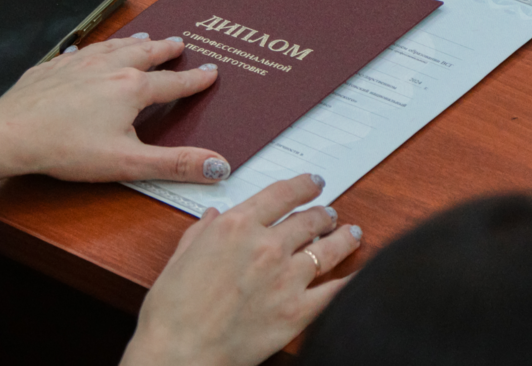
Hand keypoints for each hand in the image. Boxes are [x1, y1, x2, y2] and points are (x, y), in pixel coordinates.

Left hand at [0, 33, 232, 182]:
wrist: (11, 133)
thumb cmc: (67, 149)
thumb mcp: (128, 163)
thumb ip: (175, 163)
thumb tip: (218, 166)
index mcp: (131, 89)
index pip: (173, 83)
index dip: (195, 79)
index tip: (211, 71)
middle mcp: (108, 68)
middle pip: (144, 54)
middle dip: (164, 49)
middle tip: (178, 42)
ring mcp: (78, 65)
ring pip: (113, 46)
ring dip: (133, 42)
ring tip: (144, 37)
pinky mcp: (52, 69)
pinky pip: (80, 52)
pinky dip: (94, 49)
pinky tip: (89, 51)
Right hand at [121, 175, 362, 365]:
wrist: (180, 352)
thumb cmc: (172, 311)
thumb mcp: (179, 258)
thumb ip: (201, 233)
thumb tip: (214, 217)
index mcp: (235, 227)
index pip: (281, 194)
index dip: (303, 185)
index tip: (314, 183)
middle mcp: (266, 246)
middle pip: (308, 220)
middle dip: (323, 213)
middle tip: (329, 213)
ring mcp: (286, 278)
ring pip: (327, 249)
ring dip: (343, 238)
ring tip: (351, 234)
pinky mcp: (297, 311)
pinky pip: (335, 291)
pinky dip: (351, 280)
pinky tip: (359, 274)